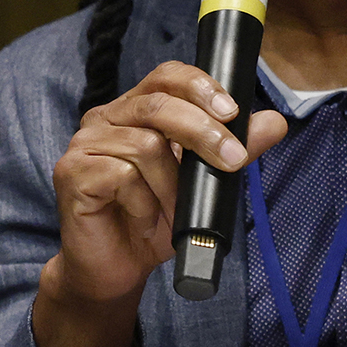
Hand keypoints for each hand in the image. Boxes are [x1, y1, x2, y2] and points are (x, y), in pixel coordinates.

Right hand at [33, 62, 287, 346]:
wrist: (117, 269)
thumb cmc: (157, 220)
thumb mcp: (206, 184)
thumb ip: (235, 149)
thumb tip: (275, 122)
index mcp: (136, 110)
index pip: (167, 76)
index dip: (201, 86)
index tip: (233, 111)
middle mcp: (106, 118)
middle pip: (159, 105)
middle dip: (204, 132)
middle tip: (234, 162)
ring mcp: (84, 144)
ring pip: (144, 145)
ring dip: (171, 185)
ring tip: (173, 211)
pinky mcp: (71, 173)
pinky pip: (121, 176)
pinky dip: (143, 201)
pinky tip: (143, 217)